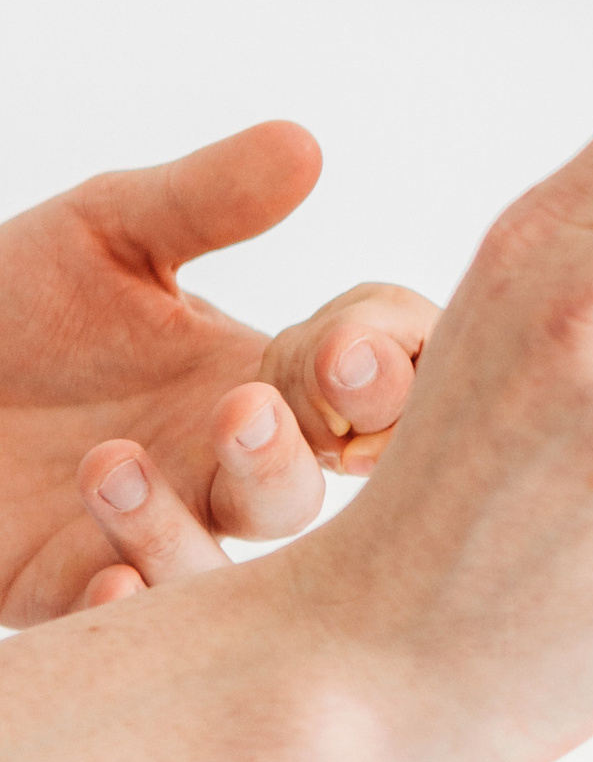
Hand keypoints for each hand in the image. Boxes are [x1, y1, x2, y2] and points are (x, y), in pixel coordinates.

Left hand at [0, 124, 434, 625]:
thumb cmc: (13, 303)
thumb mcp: (106, 229)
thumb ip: (203, 200)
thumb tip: (304, 146)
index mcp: (261, 373)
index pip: (372, 375)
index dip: (385, 363)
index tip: (351, 344)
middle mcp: (221, 461)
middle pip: (307, 484)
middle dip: (297, 451)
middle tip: (250, 406)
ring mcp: (153, 527)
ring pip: (220, 562)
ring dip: (179, 523)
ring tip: (109, 460)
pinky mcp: (63, 583)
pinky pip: (120, 615)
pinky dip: (126, 598)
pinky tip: (110, 576)